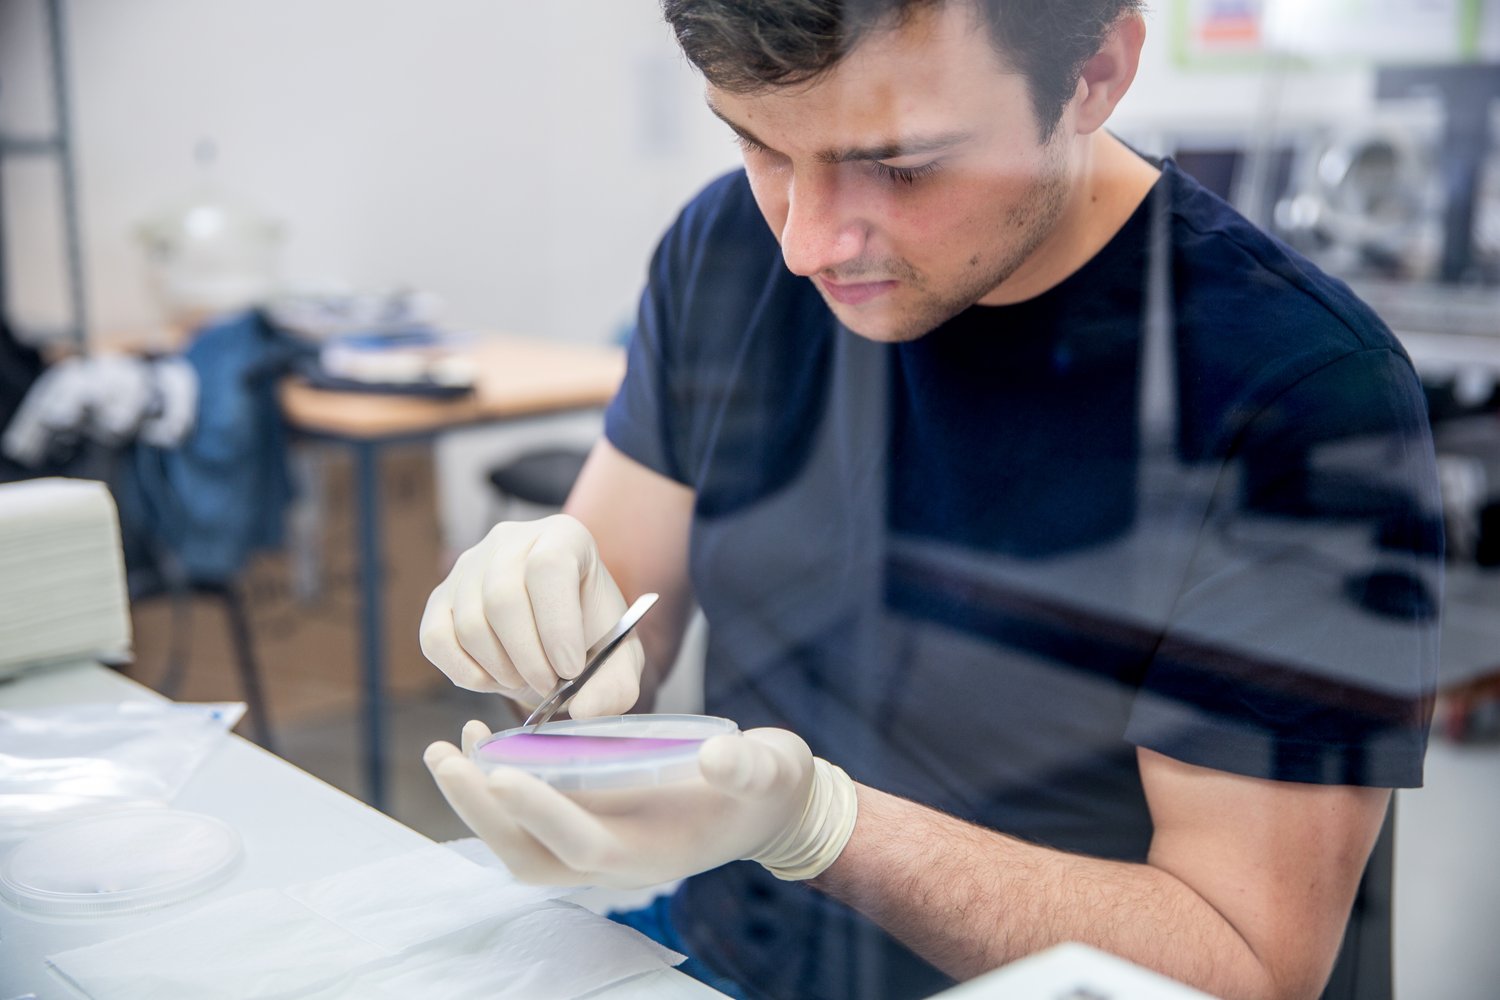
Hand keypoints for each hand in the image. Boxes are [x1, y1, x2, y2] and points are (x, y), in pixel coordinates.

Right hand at [419, 515, 642, 717]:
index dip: (558, 623)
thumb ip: (616, 686)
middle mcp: (510, 540)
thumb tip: (585, 708)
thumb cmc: (591, 637)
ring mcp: (468, 566)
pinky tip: (495, 680)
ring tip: (527, 679)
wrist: (557, 637)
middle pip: (503, 598)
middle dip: (528, 657)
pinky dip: (465, 672)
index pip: (549, 566)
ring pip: (470, 623)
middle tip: (549, 685)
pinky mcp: (441, 598)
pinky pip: (436, 639)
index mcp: (564, 536)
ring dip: (501, 669)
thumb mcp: (619, 661)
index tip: (571, 669)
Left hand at [423, 721, 858, 889]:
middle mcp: (616, 861)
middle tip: (446, 758)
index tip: (502, 772)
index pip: (584, 843)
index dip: (541, 813)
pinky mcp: (591, 822)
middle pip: (531, 856)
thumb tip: (715, 757)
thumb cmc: (770, 785)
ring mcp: (599, 845)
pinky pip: (531, 818)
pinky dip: (499, 788)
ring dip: (479, 804)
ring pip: (521, 845)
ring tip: (450, 749)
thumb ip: (746, 766)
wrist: (771, 807)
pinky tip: (485, 742)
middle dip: (483, 812)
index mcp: (654, 853)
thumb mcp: (771, 768)